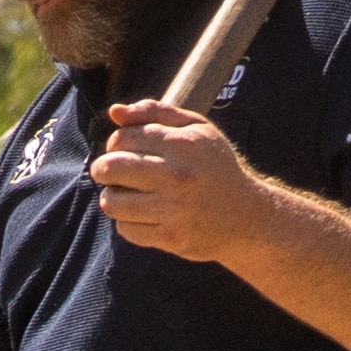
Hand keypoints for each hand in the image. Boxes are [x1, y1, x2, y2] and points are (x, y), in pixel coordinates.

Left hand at [91, 97, 276, 261]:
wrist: (248, 217)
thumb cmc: (216, 168)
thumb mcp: (197, 129)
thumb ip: (155, 113)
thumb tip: (114, 112)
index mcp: (183, 144)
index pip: (122, 139)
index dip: (114, 144)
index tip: (121, 150)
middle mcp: (178, 176)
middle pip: (111, 168)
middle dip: (102, 169)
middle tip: (108, 172)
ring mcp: (174, 209)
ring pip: (112, 202)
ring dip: (112, 198)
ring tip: (124, 195)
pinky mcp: (171, 237)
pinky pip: (125, 229)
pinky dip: (127, 222)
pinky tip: (143, 215)